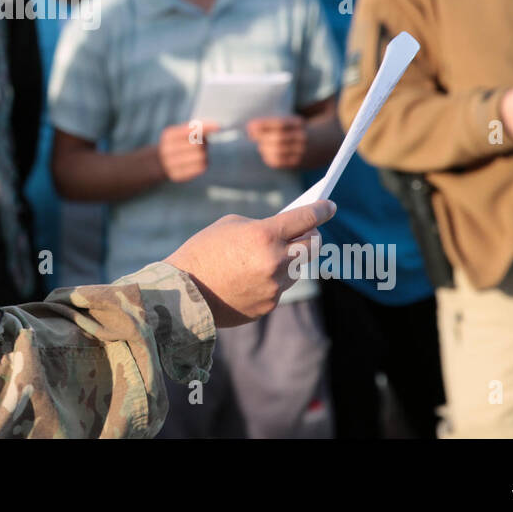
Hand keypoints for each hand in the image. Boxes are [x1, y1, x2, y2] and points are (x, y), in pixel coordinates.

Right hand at [156, 121, 217, 182]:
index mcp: (169, 136)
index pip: (190, 130)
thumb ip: (194, 128)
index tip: (218, 125)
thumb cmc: (177, 144)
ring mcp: (170, 164)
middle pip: (197, 144)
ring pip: (200, 157)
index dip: (205, 127)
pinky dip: (203, 163)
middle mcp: (167, 149)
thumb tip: (215, 126)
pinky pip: (199, 168)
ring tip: (200, 153)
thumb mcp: (180, 133)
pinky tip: (198, 162)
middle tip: (202, 144)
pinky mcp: (177, 175)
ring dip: (204, 154)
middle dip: (204, 143)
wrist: (160, 162)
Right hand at [164, 200, 336, 327]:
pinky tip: (254, 276)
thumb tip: (288, 234)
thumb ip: (264, 227)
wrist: (183, 291)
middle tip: (307, 230)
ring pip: (298, 268)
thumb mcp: (232, 225)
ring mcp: (274, 287)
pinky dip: (273, 278)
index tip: (330, 206)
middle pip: (313, 245)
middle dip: (312, 235)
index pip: (307, 218)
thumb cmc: (203, 250)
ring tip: (272, 254)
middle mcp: (275, 261)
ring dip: (292, 258)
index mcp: (265, 235)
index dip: (322, 210)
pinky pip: (280, 287)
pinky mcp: (268, 305)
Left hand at [246, 115, 306, 168]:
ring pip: (278, 151)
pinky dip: (268, 158)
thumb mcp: (287, 123)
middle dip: (262, 137)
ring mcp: (301, 150)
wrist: (316, 145)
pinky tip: (265, 154)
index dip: (263, 125)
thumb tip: (249, 127)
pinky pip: (279, 162)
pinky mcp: (298, 162)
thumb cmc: (292, 131)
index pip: (279, 123)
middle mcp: (302, 137)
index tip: (250, 126)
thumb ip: (269, 124)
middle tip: (252, 137)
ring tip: (260, 146)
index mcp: (298, 124)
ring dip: (264, 148)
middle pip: (278, 138)